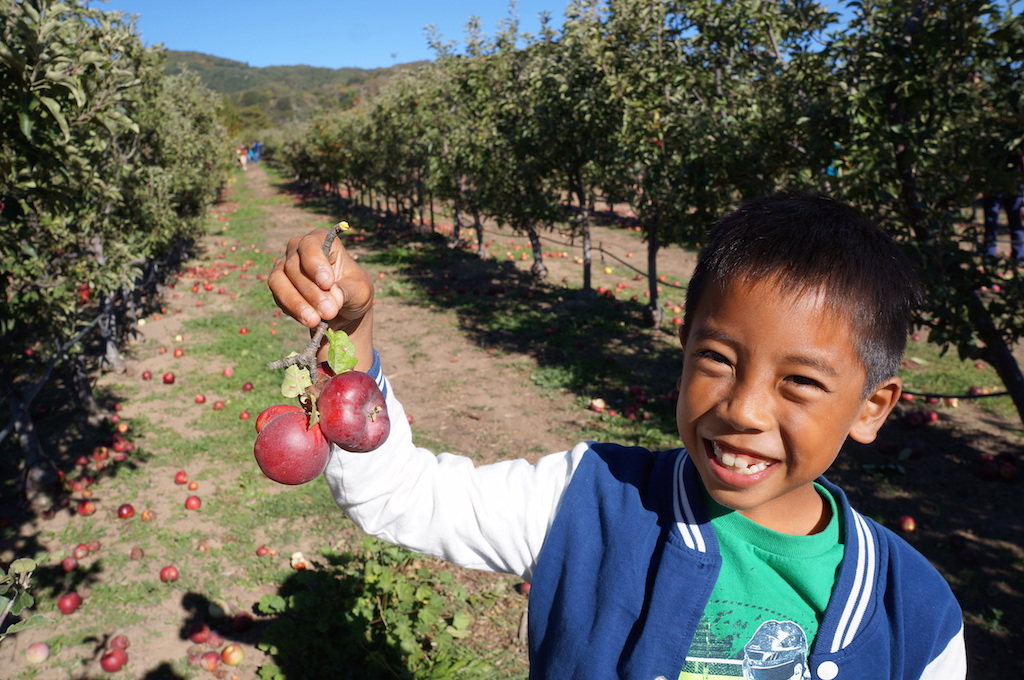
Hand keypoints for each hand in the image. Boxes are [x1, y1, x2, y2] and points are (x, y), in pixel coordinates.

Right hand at [268, 229, 374, 367]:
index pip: (310, 244)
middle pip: (294, 266)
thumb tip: (330, 299)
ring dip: (296, 303)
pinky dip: (293, 310)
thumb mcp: (360, 290)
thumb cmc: (353, 292)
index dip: (315, 263)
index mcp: (322, 241)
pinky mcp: (278, 286)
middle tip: (329, 311)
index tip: (327, 283)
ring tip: (314, 320)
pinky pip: (278, 297)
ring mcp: (284, 267)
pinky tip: (309, 320)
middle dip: (311, 292)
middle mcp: (299, 249)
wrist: (343, 311)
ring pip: (279, 281)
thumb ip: (345, 291)